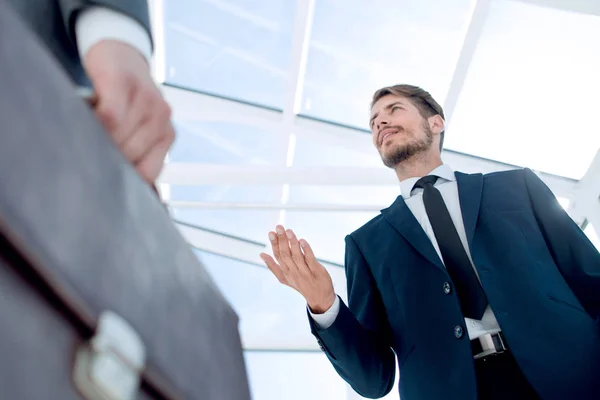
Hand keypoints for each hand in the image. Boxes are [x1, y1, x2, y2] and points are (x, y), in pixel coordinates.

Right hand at [83, 40, 174, 183]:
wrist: (120, 53)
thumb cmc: (123, 96)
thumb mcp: (134, 127)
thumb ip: (132, 154)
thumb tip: (118, 192)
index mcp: (166, 136)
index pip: (146, 174)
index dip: (124, 185)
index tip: (103, 191)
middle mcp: (162, 120)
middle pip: (130, 158)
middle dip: (104, 163)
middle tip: (83, 167)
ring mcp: (148, 101)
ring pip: (119, 138)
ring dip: (96, 143)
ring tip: (81, 142)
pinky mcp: (125, 83)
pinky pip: (110, 115)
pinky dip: (95, 123)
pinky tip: (85, 121)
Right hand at [260, 225, 335, 313]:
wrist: (319, 299)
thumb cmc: (301, 285)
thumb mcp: (284, 278)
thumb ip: (273, 266)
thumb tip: (261, 254)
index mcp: (285, 272)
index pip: (278, 256)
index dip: (274, 244)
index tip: (271, 232)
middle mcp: (294, 272)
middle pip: (285, 254)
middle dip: (281, 240)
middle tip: (279, 227)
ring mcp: (305, 272)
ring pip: (296, 256)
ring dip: (292, 243)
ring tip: (289, 231)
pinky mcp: (317, 272)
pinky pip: (310, 260)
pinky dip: (306, 250)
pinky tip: (302, 241)